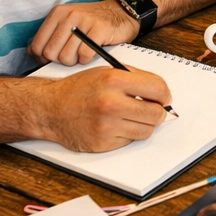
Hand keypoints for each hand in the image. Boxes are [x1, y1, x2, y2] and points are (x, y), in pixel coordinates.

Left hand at [29, 0, 139, 65]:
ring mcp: (85, 21)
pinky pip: (84, 54)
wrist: (123, 12)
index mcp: (57, 13)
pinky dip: (87, 60)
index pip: (37, 45)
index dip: (44, 59)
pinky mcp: (100, 29)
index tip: (55, 59)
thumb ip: (51, 35)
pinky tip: (92, 54)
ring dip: (75, 61)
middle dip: (61, 61)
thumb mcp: (68, 22)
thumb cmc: (93, 22)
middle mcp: (69, 15)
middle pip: (51, 53)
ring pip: (67, 56)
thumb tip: (33, 53)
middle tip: (73, 57)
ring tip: (83, 54)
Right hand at [31, 66, 170, 151]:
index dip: (165, 94)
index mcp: (114, 80)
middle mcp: (111, 103)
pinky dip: (128, 134)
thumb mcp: (107, 71)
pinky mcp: (102, 143)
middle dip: (158, 112)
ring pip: (146, 130)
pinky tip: (115, 125)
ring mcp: (106, 126)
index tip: (164, 98)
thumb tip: (163, 93)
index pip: (158, 89)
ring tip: (130, 116)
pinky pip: (130, 140)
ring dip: (143, 124)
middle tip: (151, 109)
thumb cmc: (80, 89)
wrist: (50, 109)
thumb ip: (136, 78)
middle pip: (156, 114)